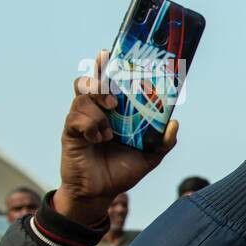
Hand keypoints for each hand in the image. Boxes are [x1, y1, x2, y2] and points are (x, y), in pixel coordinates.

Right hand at [52, 50, 177, 225]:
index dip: (106, 66)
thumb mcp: (149, 157)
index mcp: (114, 112)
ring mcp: (81, 120)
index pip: (108, 82)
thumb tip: (175, 123)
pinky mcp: (71, 132)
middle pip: (90, 82)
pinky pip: (76, 118)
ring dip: (98, 110)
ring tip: (108, 130)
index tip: (108, 52)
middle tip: (114, 100)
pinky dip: (90, 126)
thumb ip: (164, 142)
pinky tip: (97, 139)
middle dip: (100, 82)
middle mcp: (96, 111)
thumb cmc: (121, 171)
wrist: (100, 193)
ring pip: (83, 98)